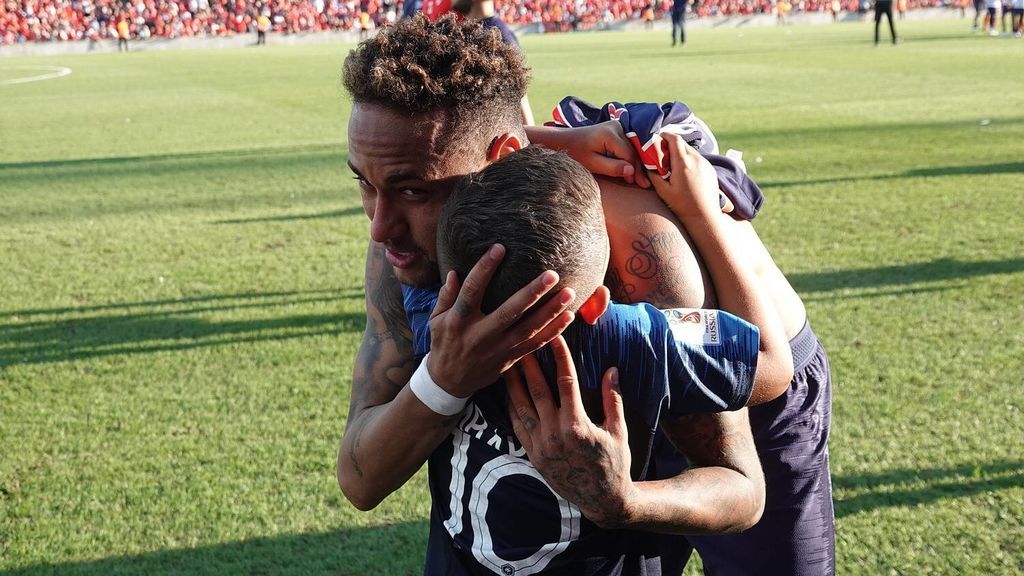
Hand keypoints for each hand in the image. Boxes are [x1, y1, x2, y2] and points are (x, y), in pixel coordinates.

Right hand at [426, 244, 575, 397]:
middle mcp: (480, 335)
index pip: (472, 291)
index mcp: (459, 321)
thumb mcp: (436, 320)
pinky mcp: (510, 359)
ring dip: (550, 312)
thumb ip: (446, 296)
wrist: (449, 382)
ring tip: (569, 293)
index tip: (499, 248)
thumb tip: (454, 272)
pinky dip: (554, 332)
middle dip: (532, 293)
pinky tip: (569, 317)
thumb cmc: (443, 344)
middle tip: (552, 275)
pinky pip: (535, 345)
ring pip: (528, 329)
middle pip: (509, 312)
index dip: (484, 269)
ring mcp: (498, 349)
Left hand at [506, 336, 636, 527]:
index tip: (555, 337)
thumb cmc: (615, 463)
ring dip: (513, 382)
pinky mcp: (532, 455)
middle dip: (528, 364)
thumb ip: (612, 399)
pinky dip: (510, 406)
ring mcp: (541, 446)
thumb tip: (611, 370)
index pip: (566, 382)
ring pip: (521, 406)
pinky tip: (507, 391)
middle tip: (520, 341)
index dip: (559, 357)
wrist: (602, 500)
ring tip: (506, 361)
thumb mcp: (619, 431)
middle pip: (537, 390)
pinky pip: (517, 426)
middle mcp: (555, 435)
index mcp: (578, 426)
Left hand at [559, 121, 651, 188]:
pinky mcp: (617, 129)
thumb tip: (632, 171)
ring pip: (632, 148)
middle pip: (633, 151)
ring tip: (642, 179)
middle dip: (638, 168)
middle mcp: (617, 126)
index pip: (629, 154)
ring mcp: (618, 126)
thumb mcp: (592, 164)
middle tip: (645, 185)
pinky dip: (631, 157)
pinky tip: (634, 169)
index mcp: (610, 134)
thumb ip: (612, 167)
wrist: (566, 140)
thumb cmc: (576, 153)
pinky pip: (628, 145)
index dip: (634, 170)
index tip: (638, 184)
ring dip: (636, 163)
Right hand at [649, 133, 723, 218]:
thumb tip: (648, 164)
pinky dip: (689, 161)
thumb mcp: (663, 191)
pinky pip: (697, 159)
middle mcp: (696, 160)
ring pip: (690, 151)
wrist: (704, 217)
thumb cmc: (682, 205)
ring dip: (680, 154)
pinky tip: (684, 175)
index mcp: (683, 163)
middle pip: (682, 143)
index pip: (674, 138)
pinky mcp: (710, 169)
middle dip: (671, 145)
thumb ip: (654, 174)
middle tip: (662, 155)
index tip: (658, 139)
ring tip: (673, 167)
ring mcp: (705, 164)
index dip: (665, 135)